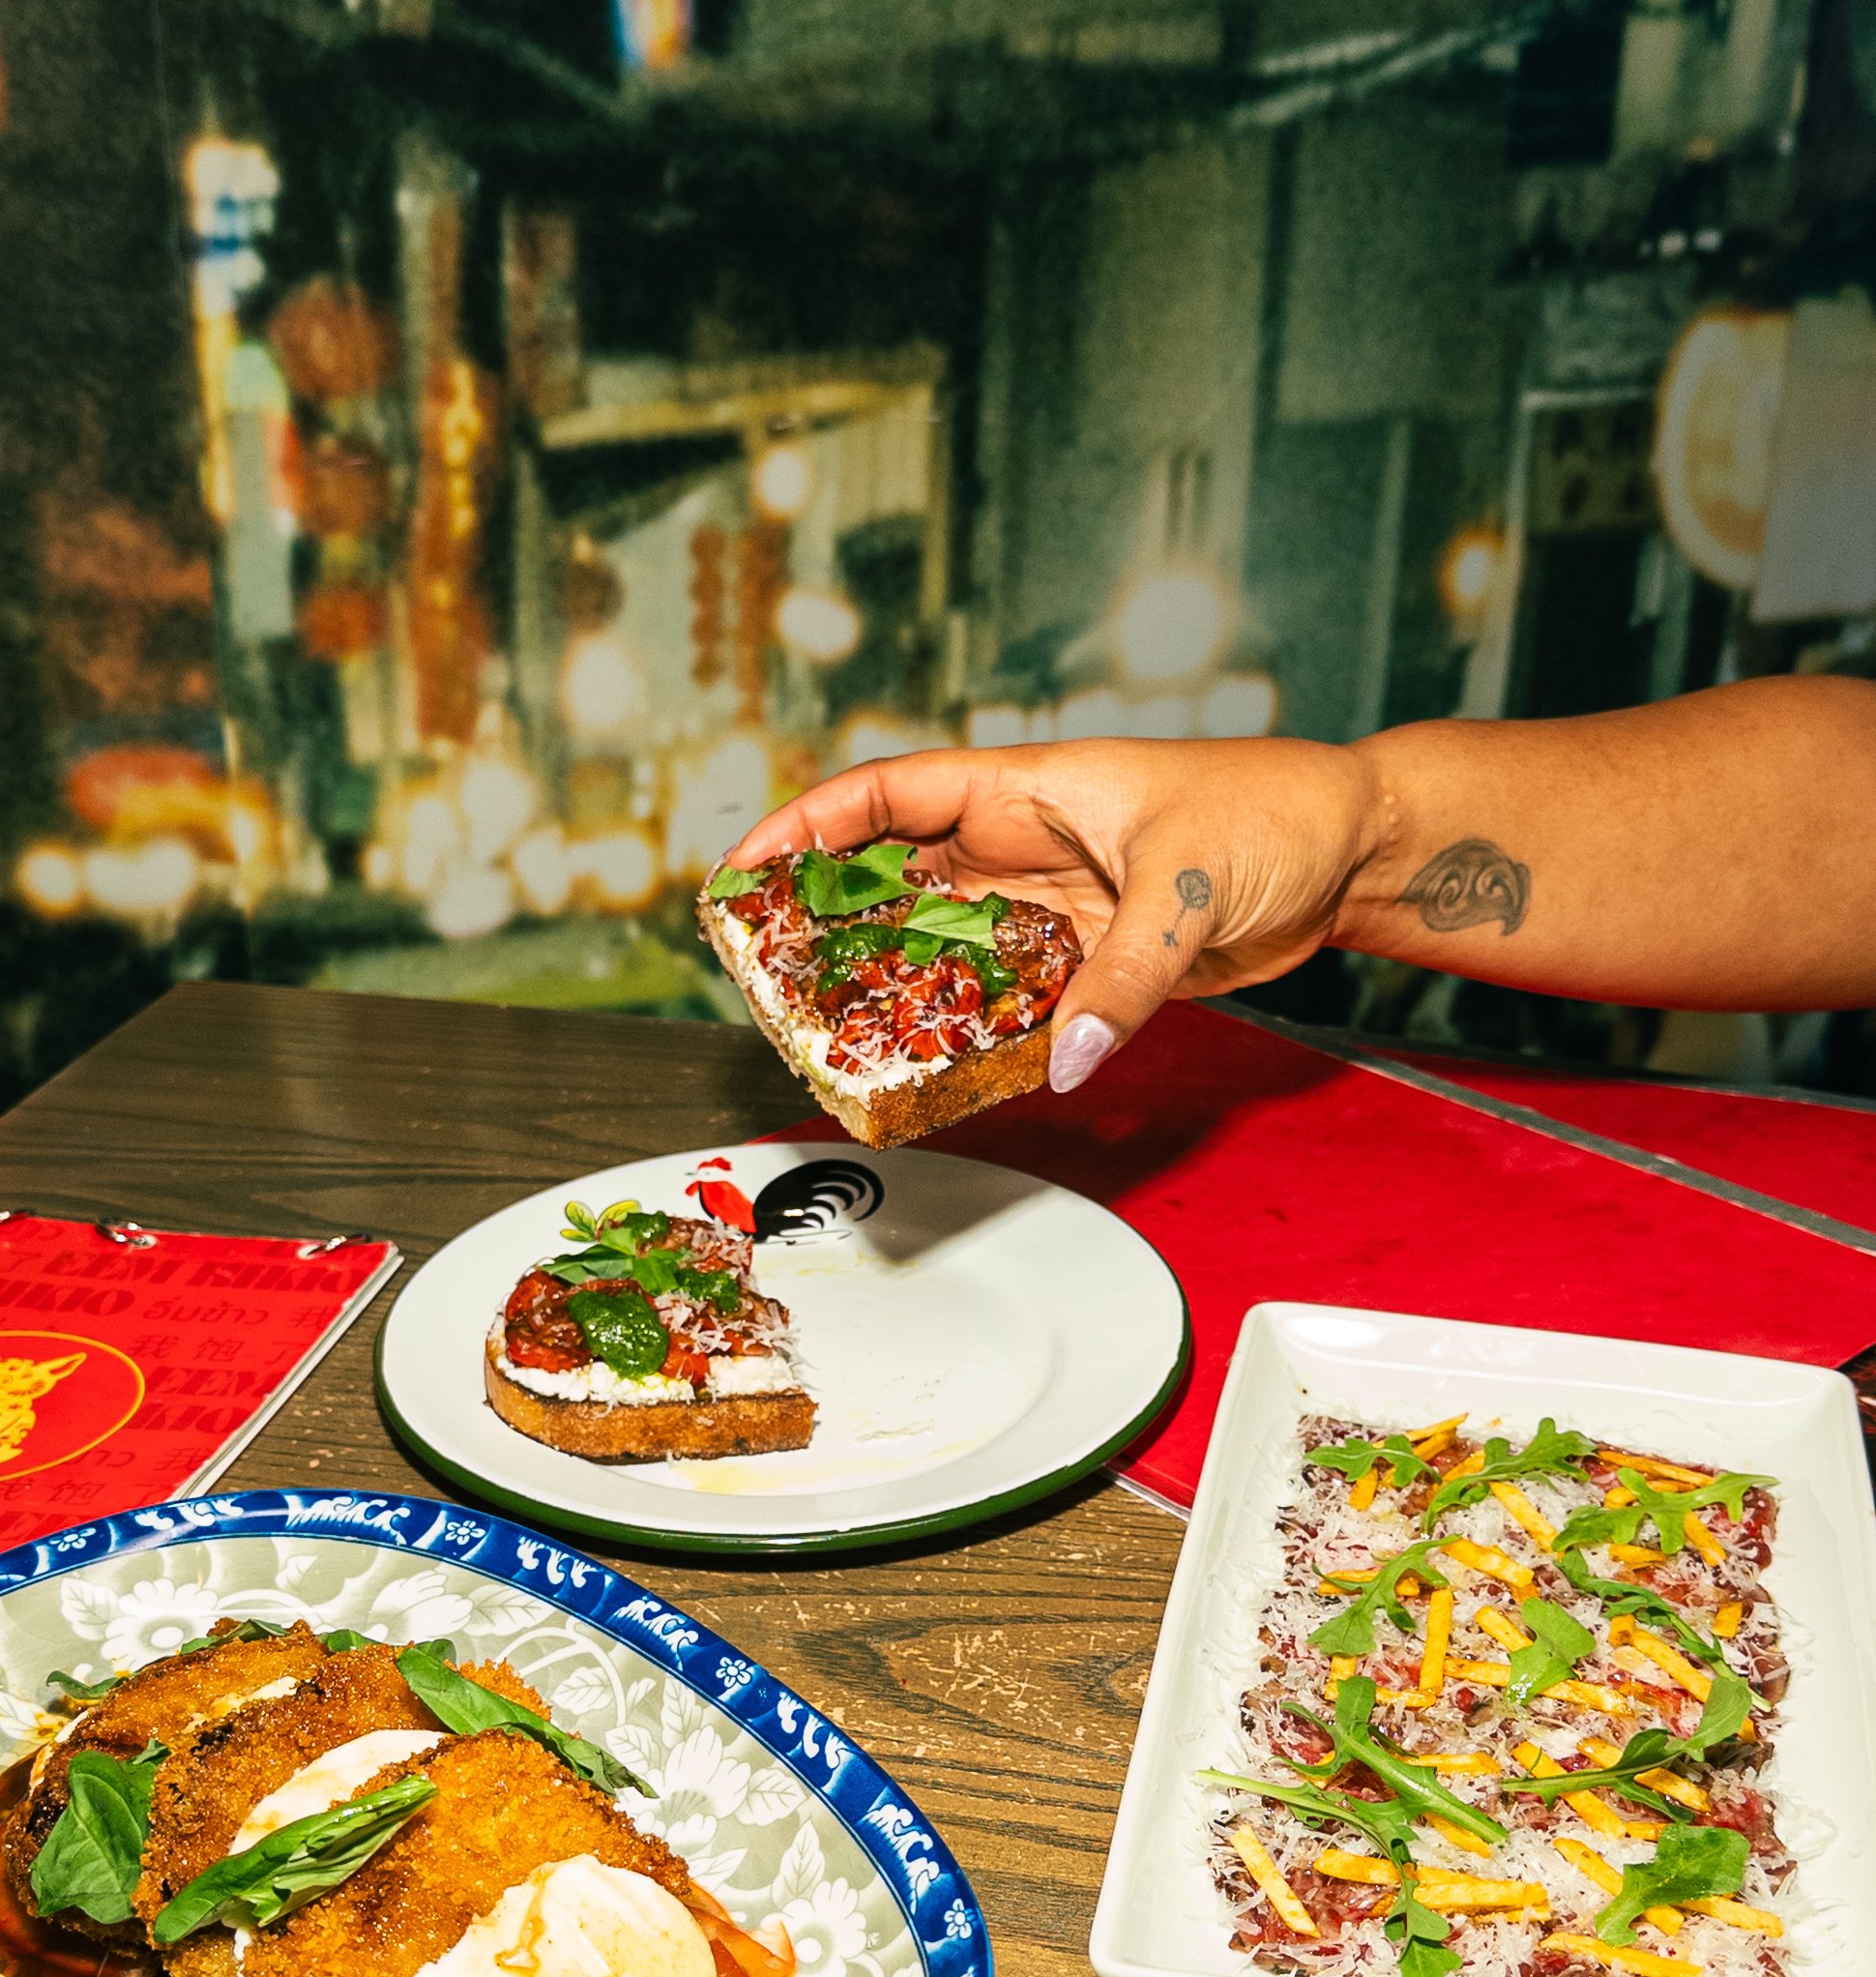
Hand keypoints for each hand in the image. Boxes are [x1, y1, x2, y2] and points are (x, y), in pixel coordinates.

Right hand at [726, 737, 1380, 1088]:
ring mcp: (1053, 904)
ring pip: (945, 944)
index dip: (809, 828)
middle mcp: (1026, 845)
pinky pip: (1009, 995)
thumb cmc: (1276, 817)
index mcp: (1030, 790)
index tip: (745, 868)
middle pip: (897, 878)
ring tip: (836, 1033)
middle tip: (768, 973)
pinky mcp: (1088, 957)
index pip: (890, 796)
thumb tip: (1067, 1056)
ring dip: (897, 984)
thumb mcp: (1187, 891)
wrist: (1352, 852)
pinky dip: (974, 1028)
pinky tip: (940, 1065)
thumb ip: (1121, 979)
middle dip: (829, 918)